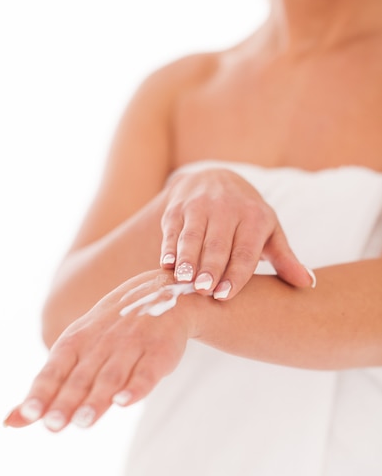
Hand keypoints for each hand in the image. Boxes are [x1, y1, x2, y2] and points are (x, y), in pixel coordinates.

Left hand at [3, 271, 191, 431]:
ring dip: (97, 399)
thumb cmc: (108, 333)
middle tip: (53, 425)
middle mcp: (100, 344)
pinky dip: (136, 387)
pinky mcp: (159, 353)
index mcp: (75, 342)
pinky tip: (124, 402)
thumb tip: (10, 422)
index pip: (54, 370)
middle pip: (81, 378)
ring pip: (111, 377)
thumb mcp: (74, 351)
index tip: (29, 414)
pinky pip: (146, 372)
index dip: (42, 392)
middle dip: (66, 402)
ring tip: (83, 422)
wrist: (160, 292)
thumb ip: (46, 388)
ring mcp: (131, 347)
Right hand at [159, 168, 313, 298]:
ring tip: (183, 280)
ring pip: (192, 236)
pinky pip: (173, 230)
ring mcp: (200, 206)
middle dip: (210, 267)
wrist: (215, 179)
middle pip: (218, 245)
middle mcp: (227, 208)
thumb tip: (308, 284)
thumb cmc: (247, 217)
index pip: (245, 251)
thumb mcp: (269, 232)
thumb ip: (285, 259)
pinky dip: (169, 247)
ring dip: (187, 258)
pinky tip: (166, 265)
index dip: (235, 274)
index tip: (225, 296)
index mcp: (255, 217)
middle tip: (204, 290)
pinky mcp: (177, 208)